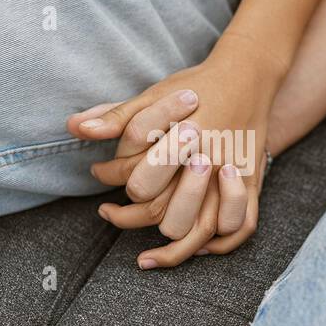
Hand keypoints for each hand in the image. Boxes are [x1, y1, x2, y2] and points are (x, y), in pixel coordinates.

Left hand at [67, 34, 280, 267]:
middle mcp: (209, 160)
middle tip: (108, 210)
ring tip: (141, 249)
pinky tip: (190, 247)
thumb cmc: (195, 86)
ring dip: (167, 247)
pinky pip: (238, 227)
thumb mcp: (154, 94)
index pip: (137, 176)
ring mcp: (233, 177)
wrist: (247, 76)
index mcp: (183, 138)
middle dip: (130, 214)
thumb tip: (73, 127)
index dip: (110, 177)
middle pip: (162, 206)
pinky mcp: (253, 184)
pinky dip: (215, 245)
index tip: (97, 172)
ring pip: (198, 227)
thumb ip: (116, 115)